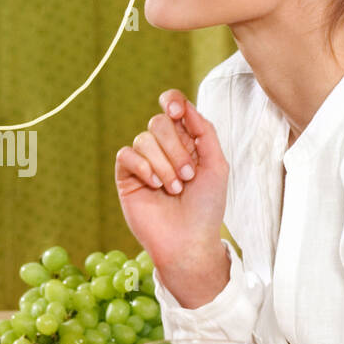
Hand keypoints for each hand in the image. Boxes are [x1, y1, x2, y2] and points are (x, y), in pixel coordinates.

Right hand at [115, 89, 229, 305]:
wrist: (188, 241)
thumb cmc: (206, 207)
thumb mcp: (216, 165)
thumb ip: (205, 131)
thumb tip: (186, 106)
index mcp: (187, 142)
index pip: (173, 108)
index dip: (172, 102)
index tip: (177, 113)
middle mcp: (164, 149)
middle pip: (158, 123)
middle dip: (176, 149)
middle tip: (188, 176)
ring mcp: (144, 162)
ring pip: (144, 139)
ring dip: (163, 165)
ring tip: (173, 189)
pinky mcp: (127, 177)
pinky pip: (126, 155)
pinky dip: (143, 167)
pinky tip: (154, 185)